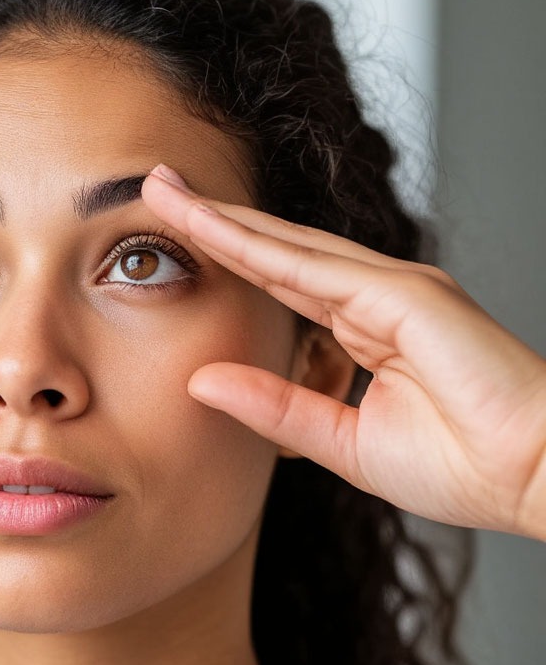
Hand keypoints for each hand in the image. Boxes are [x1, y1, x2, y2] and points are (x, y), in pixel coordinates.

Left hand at [142, 165, 545, 539]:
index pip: (276, 281)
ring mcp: (392, 289)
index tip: (173, 235)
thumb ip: (275, 407)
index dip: (225, 255)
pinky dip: (260, 246)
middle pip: (274, 249)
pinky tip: (212, 227)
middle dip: (213, 218)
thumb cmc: (460, 465)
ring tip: (165, 191)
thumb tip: (201, 380)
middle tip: (155, 185)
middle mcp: (373, 297)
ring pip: (286, 245)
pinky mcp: (406, 295)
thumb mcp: (340, 440)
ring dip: (223, 218)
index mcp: (363, 328)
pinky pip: (316, 267)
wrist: (533, 479)